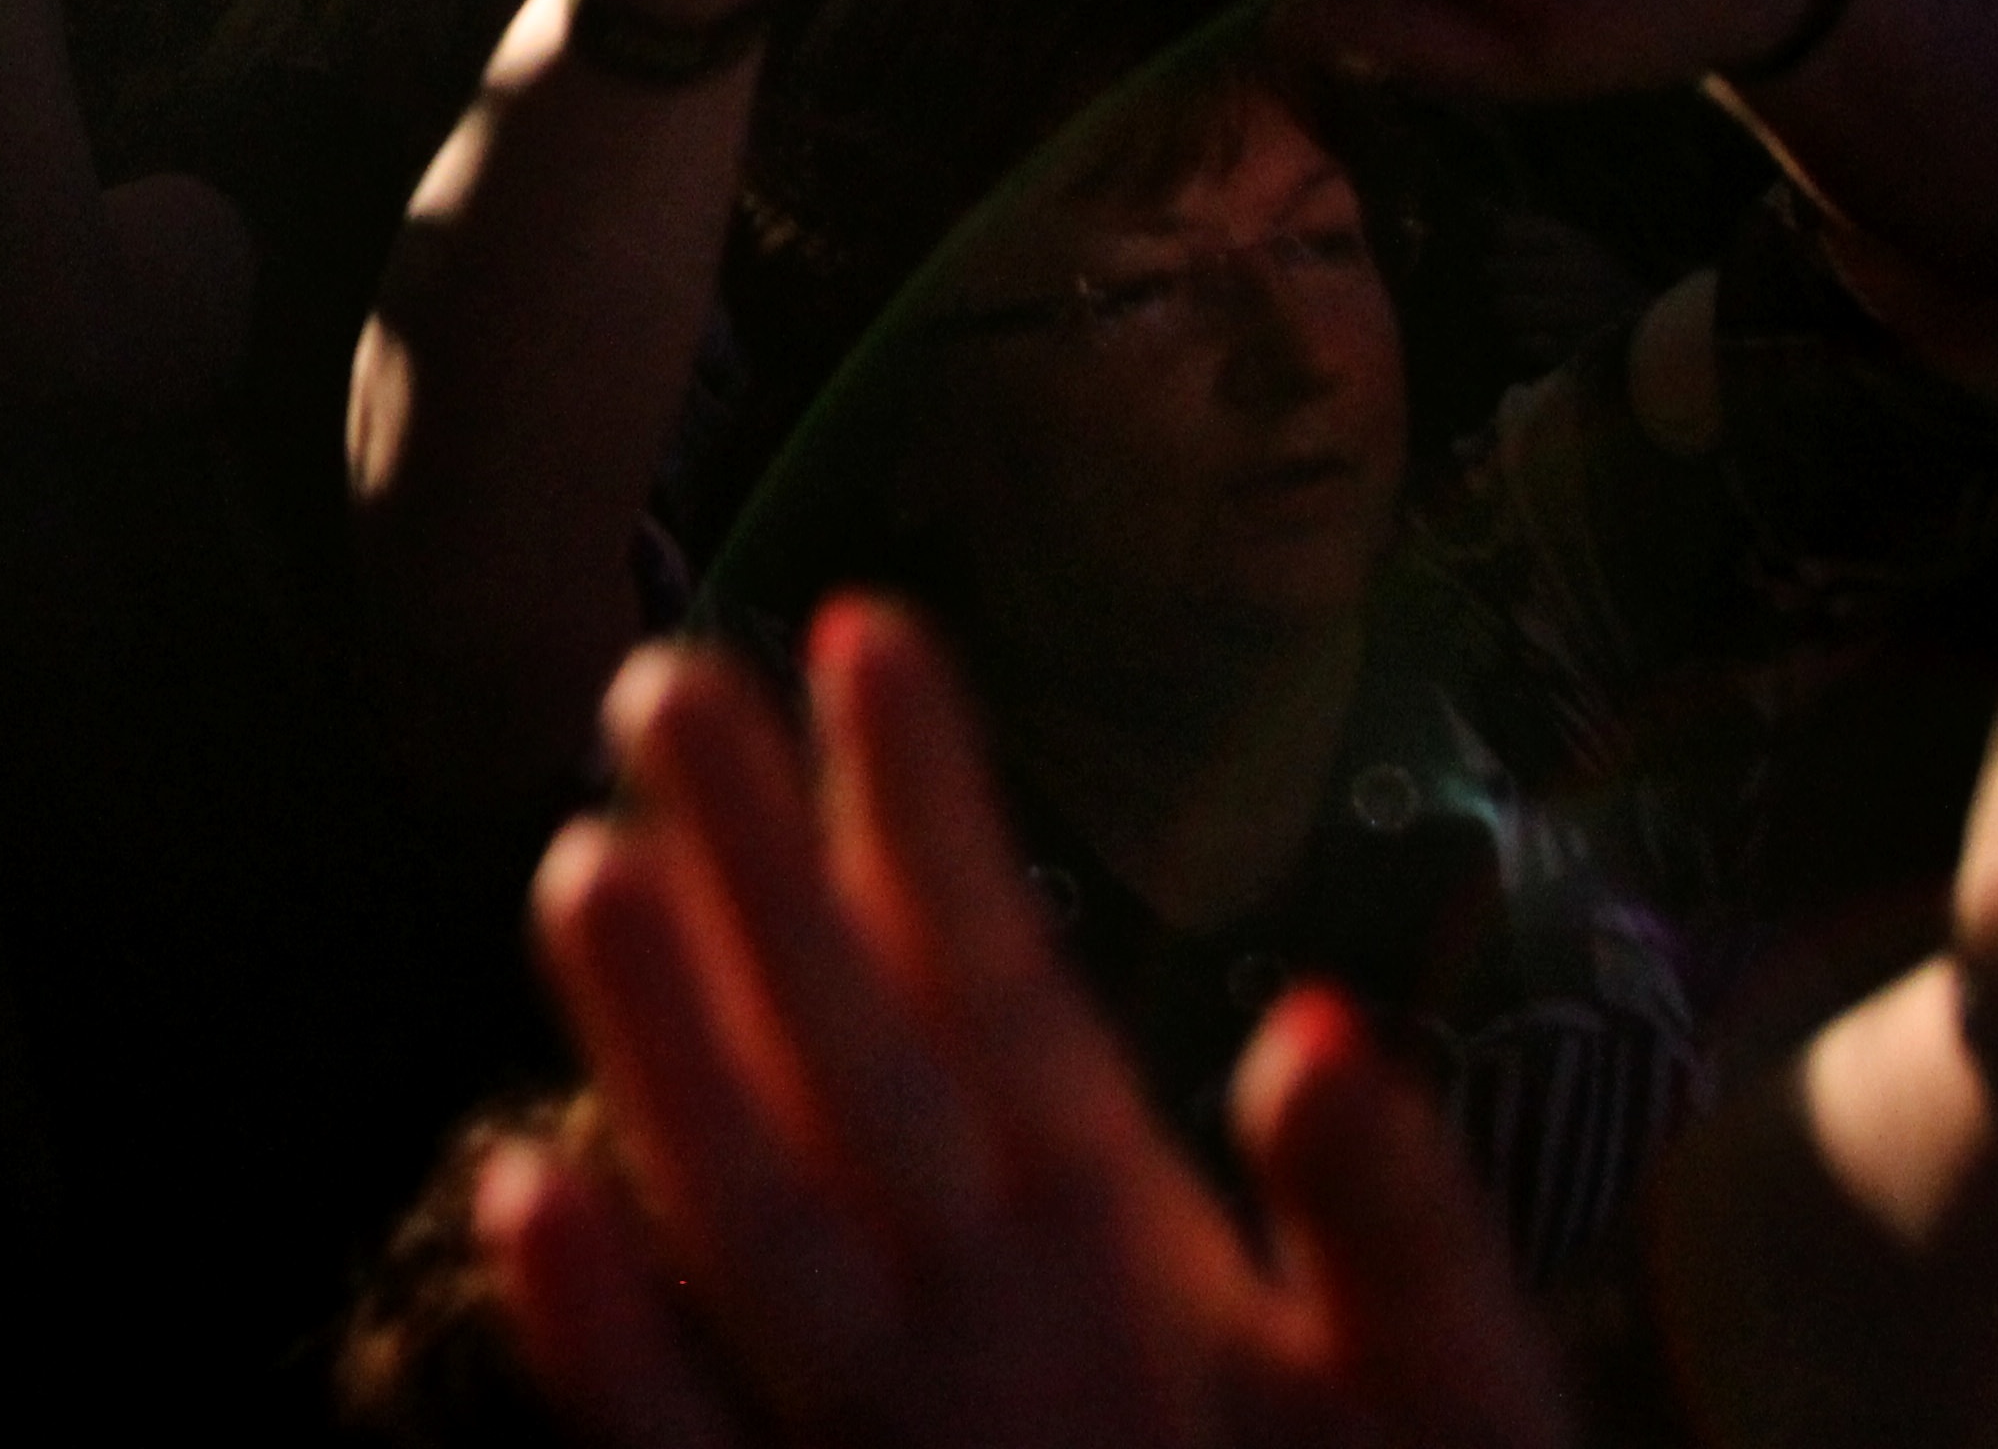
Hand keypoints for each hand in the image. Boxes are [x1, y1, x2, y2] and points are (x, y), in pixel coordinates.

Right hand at [485, 614, 1564, 1448]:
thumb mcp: (1466, 1410)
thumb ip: (1393, 1237)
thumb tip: (1305, 1019)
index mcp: (1129, 1243)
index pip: (998, 983)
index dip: (922, 814)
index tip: (865, 628)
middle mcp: (987, 1310)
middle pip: (849, 1051)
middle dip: (756, 865)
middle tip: (661, 671)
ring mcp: (906, 1434)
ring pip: (755, 1208)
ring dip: (667, 1045)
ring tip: (586, 864)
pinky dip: (617, 1342)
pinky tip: (531, 1199)